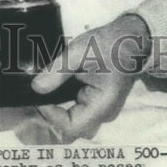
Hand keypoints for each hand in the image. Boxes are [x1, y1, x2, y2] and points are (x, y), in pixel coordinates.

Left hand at [24, 14, 150, 142]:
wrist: (130, 38)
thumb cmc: (107, 45)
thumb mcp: (78, 53)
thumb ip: (57, 72)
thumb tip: (36, 88)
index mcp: (101, 106)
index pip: (71, 126)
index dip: (50, 114)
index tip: (38, 94)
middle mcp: (102, 113)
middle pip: (72, 127)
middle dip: (52, 114)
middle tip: (38, 94)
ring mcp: (100, 107)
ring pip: (74, 119)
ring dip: (57, 108)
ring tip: (43, 89)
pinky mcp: (97, 99)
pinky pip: (78, 108)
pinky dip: (64, 100)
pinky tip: (54, 85)